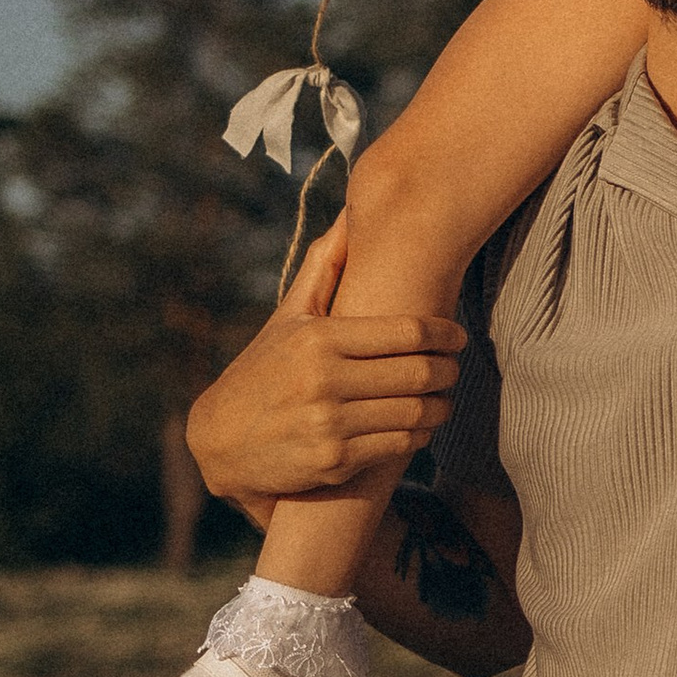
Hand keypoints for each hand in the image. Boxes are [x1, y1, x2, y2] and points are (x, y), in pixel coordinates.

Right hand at [185, 214, 467, 514]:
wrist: (219, 441)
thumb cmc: (262, 369)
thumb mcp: (287, 317)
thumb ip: (323, 267)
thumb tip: (352, 214)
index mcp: (319, 339)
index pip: (406, 331)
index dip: (444, 333)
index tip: (458, 335)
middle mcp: (325, 380)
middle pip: (419, 372)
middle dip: (448, 370)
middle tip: (456, 367)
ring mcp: (330, 424)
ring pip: (415, 412)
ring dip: (441, 405)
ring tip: (444, 397)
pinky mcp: (335, 462)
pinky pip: (399, 445)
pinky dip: (419, 434)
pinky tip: (420, 425)